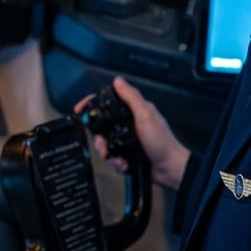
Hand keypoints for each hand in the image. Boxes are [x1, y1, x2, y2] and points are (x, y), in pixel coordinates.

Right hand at [77, 76, 189, 191]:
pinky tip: (124, 165)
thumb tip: (118, 80)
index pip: (108, 104)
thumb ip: (132, 97)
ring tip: (116, 158)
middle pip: (102, 128)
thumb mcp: (145, 115)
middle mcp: (128, 125)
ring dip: (108, 154)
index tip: (80, 108)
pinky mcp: (128, 157)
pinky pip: (114, 159)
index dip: (92, 104)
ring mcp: (127, 142)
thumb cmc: (161, 140)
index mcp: (133, 112)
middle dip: (100, 139)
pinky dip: (117, 163)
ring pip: (106, 145)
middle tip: (102, 145)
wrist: (170, 169)